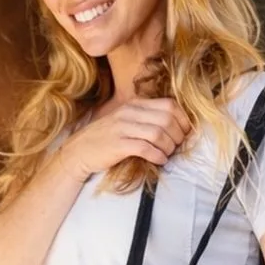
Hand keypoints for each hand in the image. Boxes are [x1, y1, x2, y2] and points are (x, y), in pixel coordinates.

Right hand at [60, 98, 190, 180]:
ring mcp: (123, 128)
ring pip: (158, 134)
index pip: (169, 105)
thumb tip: (175, 125)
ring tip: (167, 154)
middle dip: (178, 135)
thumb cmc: (105, 138)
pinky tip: (160, 160)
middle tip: (177, 146)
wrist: (79, 151)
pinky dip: (158, 155)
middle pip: (167, 119)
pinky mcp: (118, 144)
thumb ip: (146, 118)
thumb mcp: (126, 120)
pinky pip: (146, 148)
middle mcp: (129, 113)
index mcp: (134, 104)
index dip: (183, 119)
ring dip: (169, 147)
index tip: (185, 132)